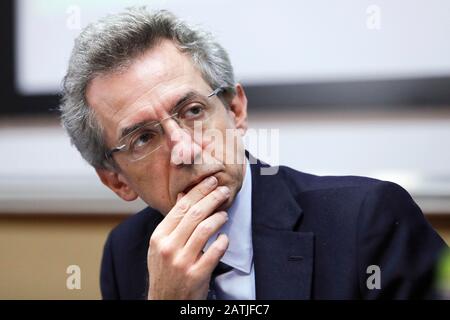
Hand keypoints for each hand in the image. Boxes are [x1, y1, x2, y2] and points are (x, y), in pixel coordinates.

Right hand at [147, 176, 229, 299]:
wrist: (165, 301)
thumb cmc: (165, 271)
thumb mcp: (161, 245)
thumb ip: (173, 222)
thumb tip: (182, 196)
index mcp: (159, 237)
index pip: (181, 207)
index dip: (198, 192)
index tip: (210, 182)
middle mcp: (168, 247)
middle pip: (195, 214)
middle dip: (212, 199)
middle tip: (223, 191)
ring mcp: (182, 262)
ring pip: (205, 229)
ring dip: (219, 217)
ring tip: (224, 214)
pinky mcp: (196, 275)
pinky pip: (215, 252)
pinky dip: (223, 241)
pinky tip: (224, 237)